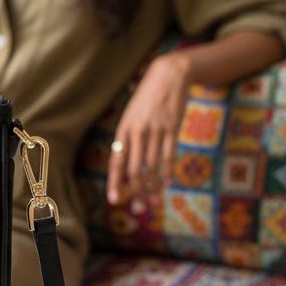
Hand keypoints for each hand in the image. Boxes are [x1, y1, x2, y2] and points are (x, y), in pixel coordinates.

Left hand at [107, 52, 190, 205]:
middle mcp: (138, 132)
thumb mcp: (131, 115)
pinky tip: (165, 186)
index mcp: (124, 129)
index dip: (114, 182)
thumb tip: (124, 164)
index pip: (116, 161)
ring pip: (152, 167)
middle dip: (135, 192)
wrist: (168, 75)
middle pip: (135, 169)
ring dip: (152, 188)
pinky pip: (168, 157)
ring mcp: (156, 131)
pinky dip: (166, 174)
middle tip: (136, 209)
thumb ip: (128, 138)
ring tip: (152, 202)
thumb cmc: (147, 98)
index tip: (114, 200)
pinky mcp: (172, 129)